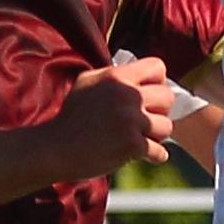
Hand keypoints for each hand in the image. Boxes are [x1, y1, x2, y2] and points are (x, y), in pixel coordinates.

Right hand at [49, 53, 184, 174]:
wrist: (56, 148)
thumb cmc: (71, 117)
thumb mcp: (86, 82)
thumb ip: (113, 74)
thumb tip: (138, 74)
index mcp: (117, 76)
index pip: (158, 67)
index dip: (157, 82)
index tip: (147, 96)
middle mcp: (126, 94)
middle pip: (168, 97)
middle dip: (159, 110)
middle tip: (143, 120)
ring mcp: (130, 120)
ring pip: (166, 126)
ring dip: (155, 135)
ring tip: (139, 138)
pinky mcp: (132, 145)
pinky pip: (159, 151)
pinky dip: (153, 156)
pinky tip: (142, 155)